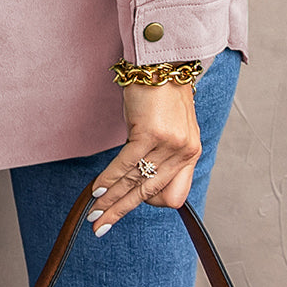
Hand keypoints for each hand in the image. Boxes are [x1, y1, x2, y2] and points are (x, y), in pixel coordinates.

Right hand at [86, 79, 200, 235]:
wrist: (163, 60)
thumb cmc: (163, 91)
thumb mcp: (173, 126)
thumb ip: (163, 151)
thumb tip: (139, 173)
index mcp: (191, 153)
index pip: (173, 196)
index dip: (151, 201)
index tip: (130, 198)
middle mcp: (183, 152)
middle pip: (150, 194)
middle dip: (122, 211)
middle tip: (101, 225)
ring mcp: (168, 144)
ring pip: (135, 182)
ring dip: (112, 201)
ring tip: (95, 215)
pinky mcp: (149, 132)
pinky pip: (125, 165)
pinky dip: (108, 180)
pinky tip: (96, 190)